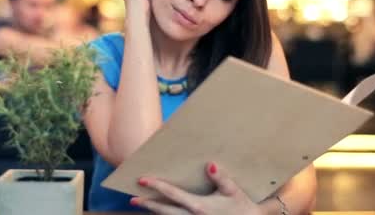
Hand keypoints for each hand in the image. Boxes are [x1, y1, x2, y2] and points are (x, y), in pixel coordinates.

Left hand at [131, 162, 262, 214]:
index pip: (172, 194)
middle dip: (148, 204)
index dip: (156, 186)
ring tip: (143, 206)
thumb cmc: (241, 207)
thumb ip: (220, 178)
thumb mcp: (233, 191)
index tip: (142, 180)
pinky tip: (163, 213)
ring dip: (156, 212)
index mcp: (199, 206)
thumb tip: (209, 164)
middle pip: (164, 210)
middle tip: (133, 200)